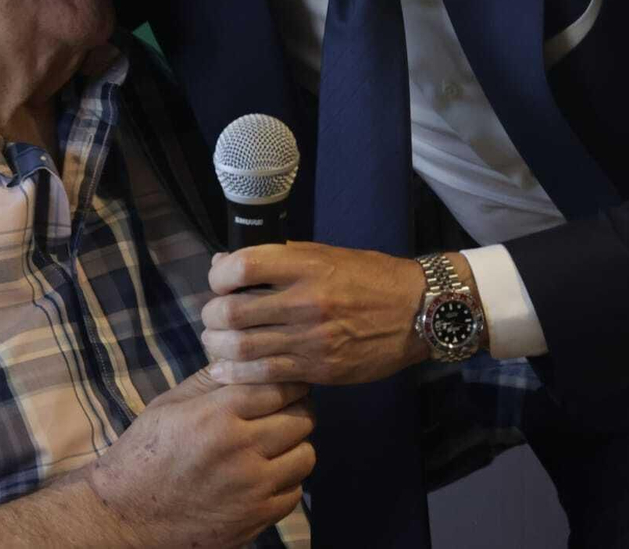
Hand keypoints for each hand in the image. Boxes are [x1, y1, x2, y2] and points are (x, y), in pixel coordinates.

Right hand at [85, 367, 313, 547]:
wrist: (127, 513)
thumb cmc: (146, 452)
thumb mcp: (171, 404)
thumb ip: (212, 379)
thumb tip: (246, 356)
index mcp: (217, 416)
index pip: (279, 386)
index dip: (289, 380)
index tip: (288, 380)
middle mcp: (239, 451)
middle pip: (301, 418)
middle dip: (297, 408)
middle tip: (284, 408)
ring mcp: (251, 489)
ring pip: (305, 455)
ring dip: (295, 445)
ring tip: (275, 442)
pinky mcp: (255, 519)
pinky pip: (294, 492)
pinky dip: (285, 480)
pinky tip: (265, 472)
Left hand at [200, 242, 429, 385]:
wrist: (416, 311)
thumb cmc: (369, 277)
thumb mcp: (324, 255)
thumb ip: (277, 260)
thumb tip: (226, 262)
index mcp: (307, 265)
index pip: (243, 266)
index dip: (219, 274)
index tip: (219, 280)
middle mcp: (306, 300)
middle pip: (233, 311)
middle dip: (211, 315)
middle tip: (211, 317)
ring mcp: (312, 338)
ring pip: (243, 347)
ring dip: (217, 346)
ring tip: (215, 342)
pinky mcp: (319, 368)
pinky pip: (266, 374)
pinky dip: (237, 374)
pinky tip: (225, 370)